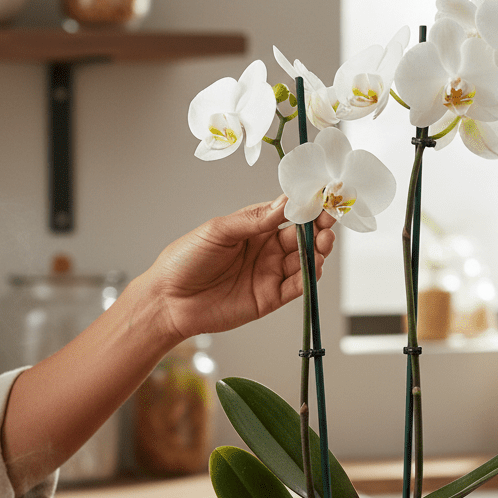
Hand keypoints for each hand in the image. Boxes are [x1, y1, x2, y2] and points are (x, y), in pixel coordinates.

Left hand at [145, 195, 336, 340]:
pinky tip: (314, 264)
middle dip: (318, 227)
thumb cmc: (185, 260)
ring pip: (303, 260)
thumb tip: (285, 203)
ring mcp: (269, 273)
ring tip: (324, 240)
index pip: (287, 213)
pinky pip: (296, 286)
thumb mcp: (218, 231)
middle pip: (302, 236)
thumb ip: (254, 220)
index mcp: (253, 227)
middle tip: (329, 219)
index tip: (322, 196)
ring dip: (318, 250)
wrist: (168, 300)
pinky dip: (309, 276)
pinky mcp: (269, 298)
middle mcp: (265, 249)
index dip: (306, 205)